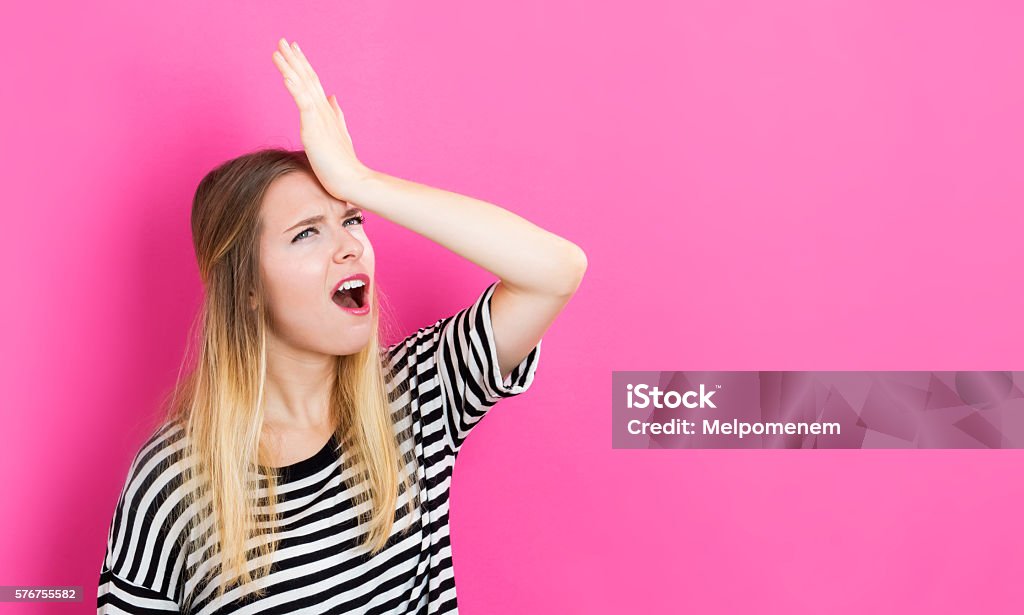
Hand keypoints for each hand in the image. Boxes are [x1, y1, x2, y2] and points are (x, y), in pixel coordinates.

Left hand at [272, 38, 370, 201]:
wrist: (351, 181)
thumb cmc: (343, 164)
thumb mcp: (339, 134)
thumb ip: (336, 114)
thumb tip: (332, 97)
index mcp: (326, 113)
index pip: (313, 83)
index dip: (303, 65)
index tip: (294, 49)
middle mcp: (323, 111)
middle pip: (307, 78)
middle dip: (294, 59)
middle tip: (283, 40)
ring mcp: (319, 118)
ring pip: (303, 86)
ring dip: (290, 67)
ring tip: (278, 50)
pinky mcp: (314, 128)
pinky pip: (303, 103)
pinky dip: (294, 87)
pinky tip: (285, 75)